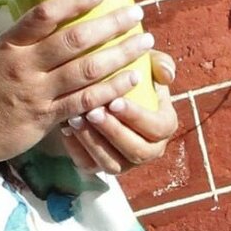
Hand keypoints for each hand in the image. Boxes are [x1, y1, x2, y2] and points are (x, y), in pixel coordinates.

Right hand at [0, 0, 154, 168]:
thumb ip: (23, 41)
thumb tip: (57, 18)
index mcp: (8, 44)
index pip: (44, 13)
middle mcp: (23, 65)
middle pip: (74, 39)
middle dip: (111, 23)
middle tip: (136, 13)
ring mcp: (35, 92)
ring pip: (86, 69)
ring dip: (121, 54)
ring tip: (144, 42)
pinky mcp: (44, 118)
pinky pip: (85, 101)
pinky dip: (111, 89)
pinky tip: (131, 78)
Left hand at [60, 50, 179, 174]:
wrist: (95, 90)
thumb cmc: (123, 74)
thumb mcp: (142, 63)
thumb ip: (158, 63)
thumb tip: (165, 73)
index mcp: (163, 125)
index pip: (158, 128)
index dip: (137, 116)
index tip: (114, 100)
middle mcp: (148, 149)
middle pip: (136, 150)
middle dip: (112, 131)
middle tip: (91, 111)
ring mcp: (124, 161)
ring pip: (112, 163)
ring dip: (92, 142)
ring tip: (74, 119)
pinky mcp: (99, 166)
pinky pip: (88, 166)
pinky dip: (76, 149)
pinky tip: (65, 129)